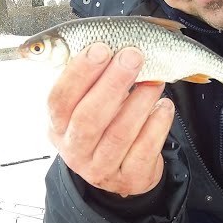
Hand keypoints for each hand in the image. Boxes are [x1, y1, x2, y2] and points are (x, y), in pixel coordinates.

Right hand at [46, 43, 174, 196]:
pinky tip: (164, 106)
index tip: (100, 47)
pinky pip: (145, 150)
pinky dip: (157, 125)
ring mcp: (101, 168)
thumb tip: (111, 42)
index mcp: (58, 126)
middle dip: (113, 83)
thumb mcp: (86, 105)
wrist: (121, 172)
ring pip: (119, 134)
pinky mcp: (130, 179)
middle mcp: (74, 150)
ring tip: (155, 78)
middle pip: (89, 118)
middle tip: (133, 55)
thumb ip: (90, 79)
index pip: (59, 100)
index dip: (78, 73)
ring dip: (139, 101)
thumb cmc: (104, 125)